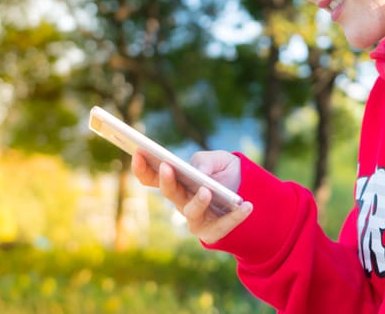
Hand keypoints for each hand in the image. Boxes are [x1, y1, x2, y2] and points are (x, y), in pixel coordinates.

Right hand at [131, 150, 252, 243]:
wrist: (247, 191)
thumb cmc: (224, 172)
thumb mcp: (218, 159)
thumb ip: (206, 161)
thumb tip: (200, 173)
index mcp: (176, 183)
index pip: (152, 178)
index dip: (142, 168)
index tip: (138, 152)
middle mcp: (181, 201)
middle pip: (169, 193)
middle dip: (167, 180)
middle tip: (167, 166)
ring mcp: (195, 219)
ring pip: (191, 212)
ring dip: (198, 202)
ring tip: (207, 190)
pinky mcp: (213, 232)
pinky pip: (223, 226)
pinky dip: (235, 216)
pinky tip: (247, 206)